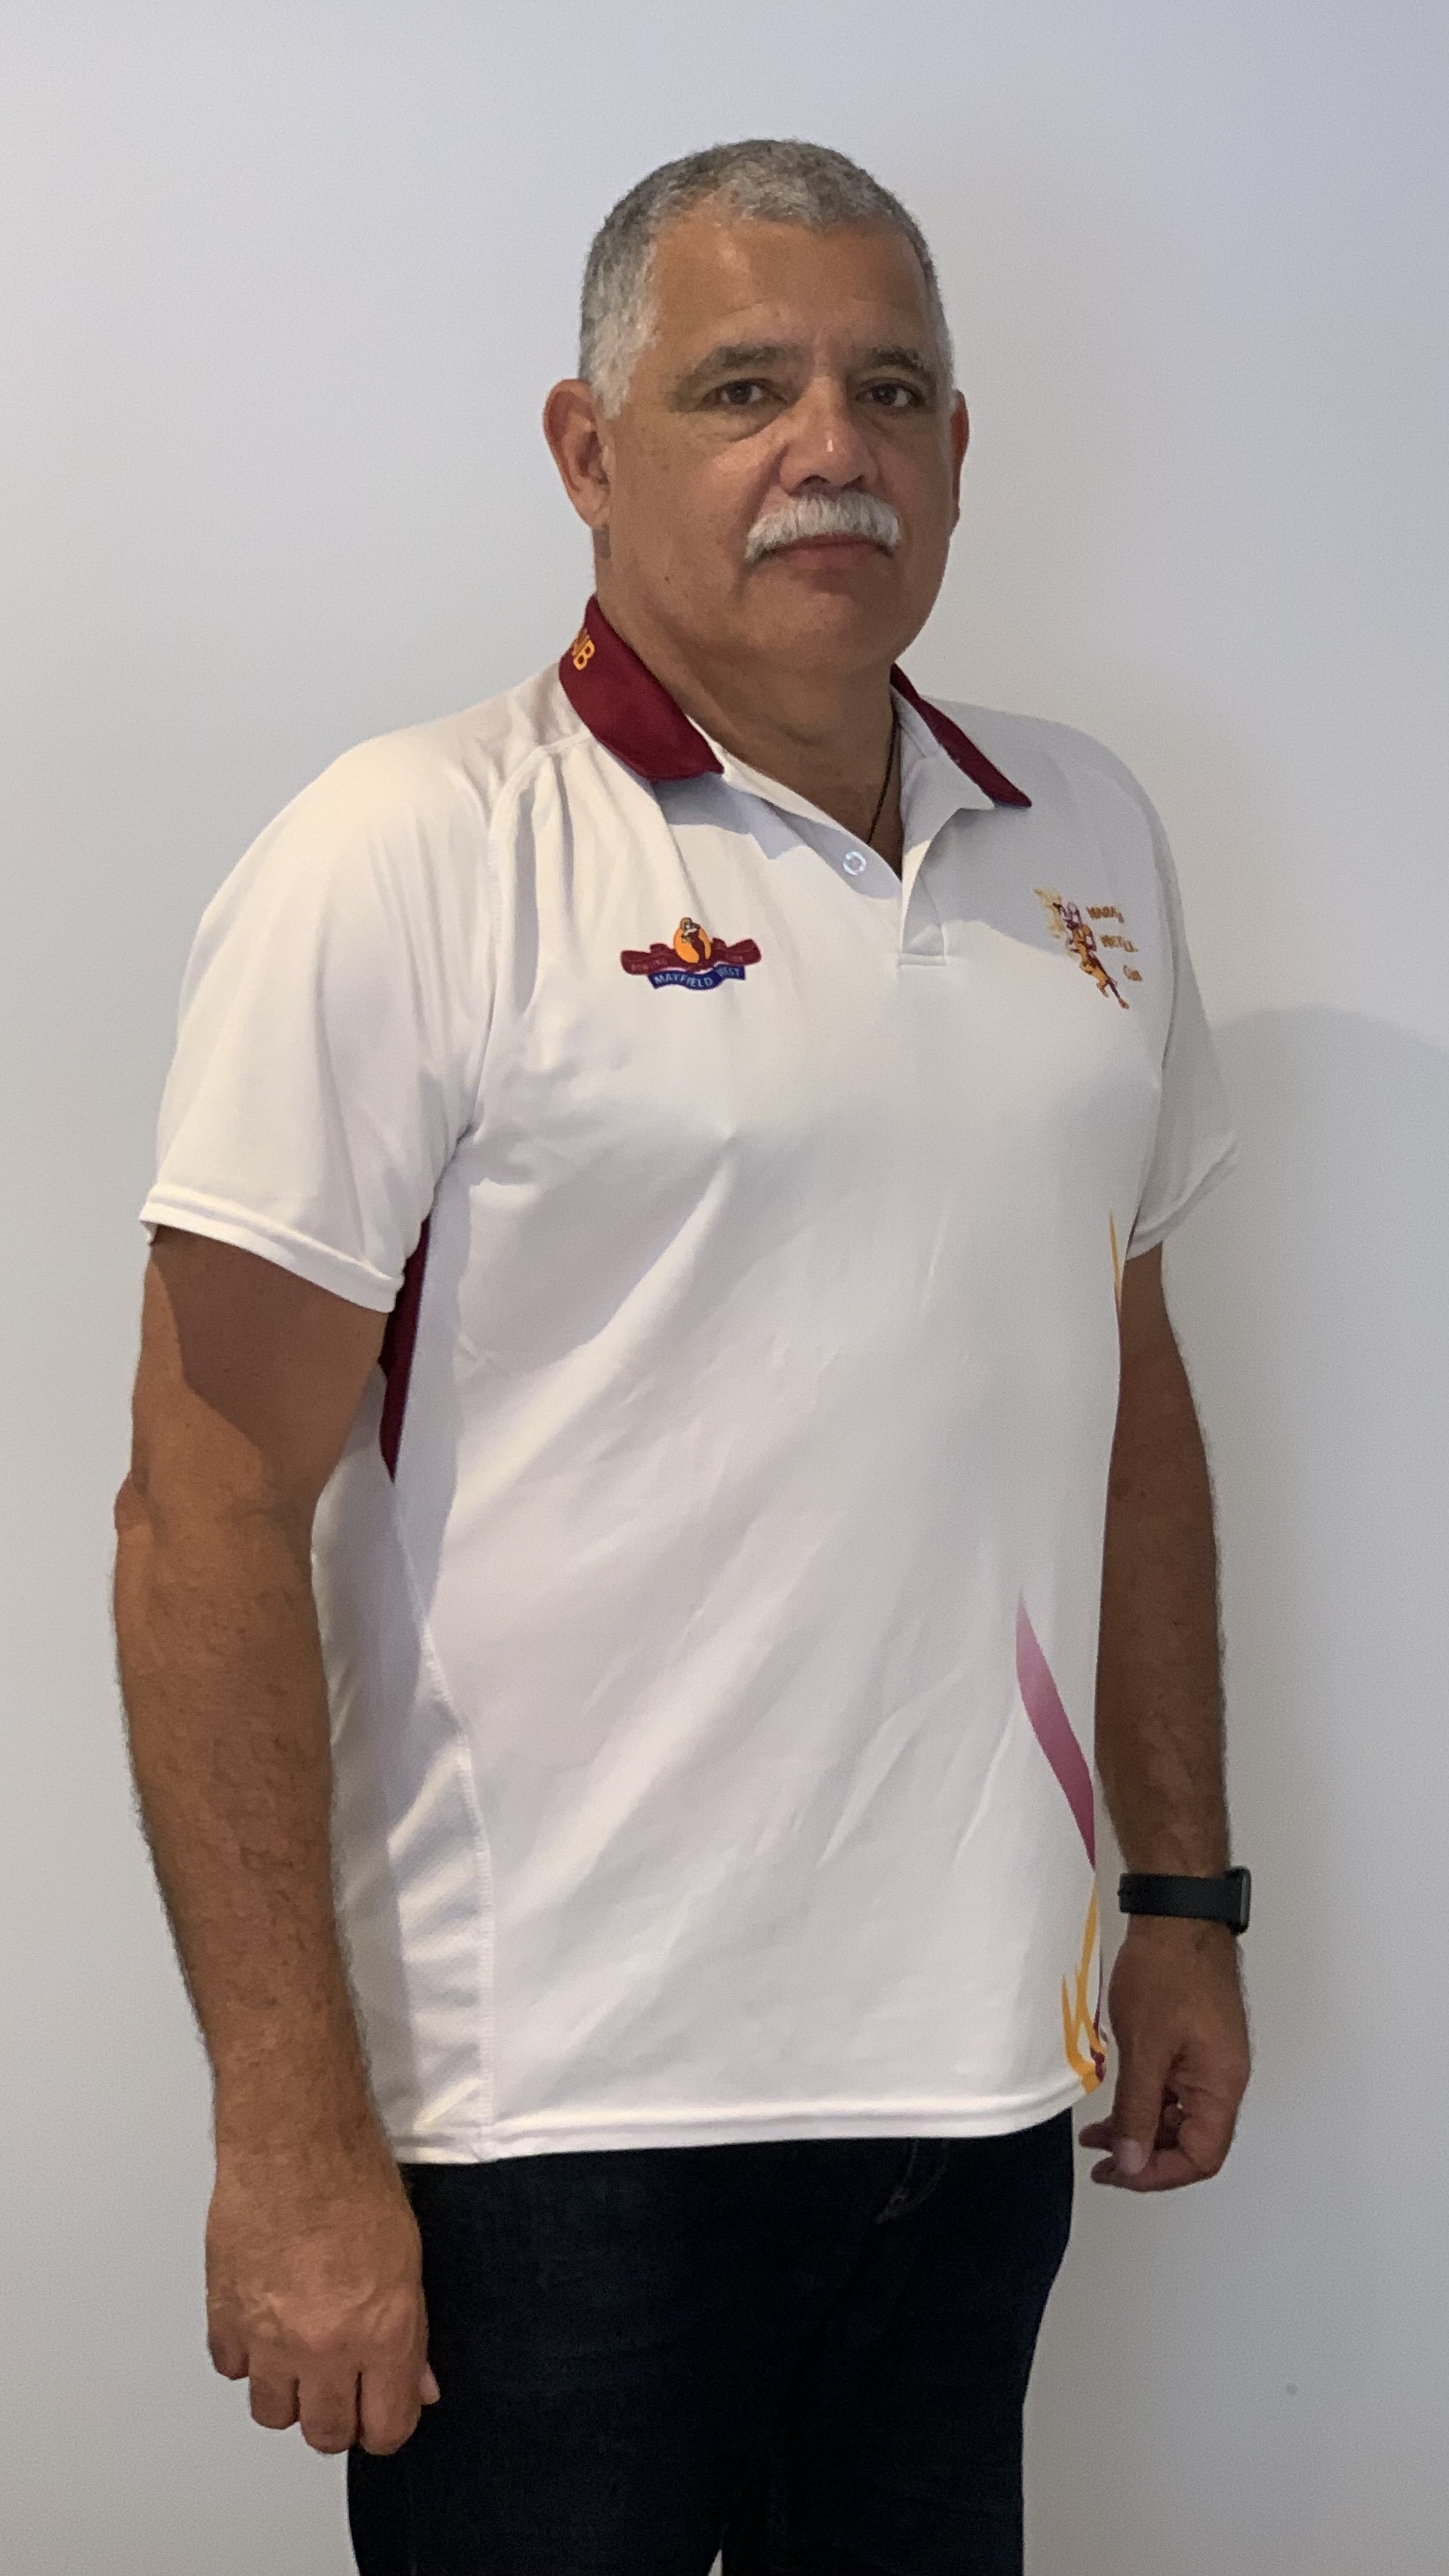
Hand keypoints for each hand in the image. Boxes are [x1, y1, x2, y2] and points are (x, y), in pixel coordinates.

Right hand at [205, 2137, 439, 2453]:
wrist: (293, 2139)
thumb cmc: (354, 2179)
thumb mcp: (408, 2258)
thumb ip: (412, 2334)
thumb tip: (417, 2383)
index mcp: (382, 2333)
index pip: (387, 2428)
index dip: (388, 2426)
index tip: (384, 2414)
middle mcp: (325, 2347)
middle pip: (325, 2433)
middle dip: (338, 2419)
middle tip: (342, 2390)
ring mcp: (269, 2338)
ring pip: (273, 2413)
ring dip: (289, 2393)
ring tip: (299, 2356)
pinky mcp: (225, 2317)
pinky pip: (232, 2369)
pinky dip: (246, 2356)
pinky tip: (263, 2324)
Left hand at [1078, 1916, 1249, 2189]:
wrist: (1177, 1914)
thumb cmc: (1168, 1970)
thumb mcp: (1144, 2048)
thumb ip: (1137, 2110)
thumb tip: (1131, 2162)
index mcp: (1221, 2085)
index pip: (1201, 2157)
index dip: (1159, 2174)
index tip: (1119, 2172)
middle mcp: (1223, 2079)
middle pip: (1192, 2141)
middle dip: (1146, 2156)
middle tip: (1102, 2161)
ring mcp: (1211, 2060)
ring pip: (1180, 2116)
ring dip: (1142, 2129)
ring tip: (1098, 2135)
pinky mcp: (1196, 2043)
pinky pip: (1175, 2088)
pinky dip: (1146, 2101)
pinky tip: (1116, 2100)